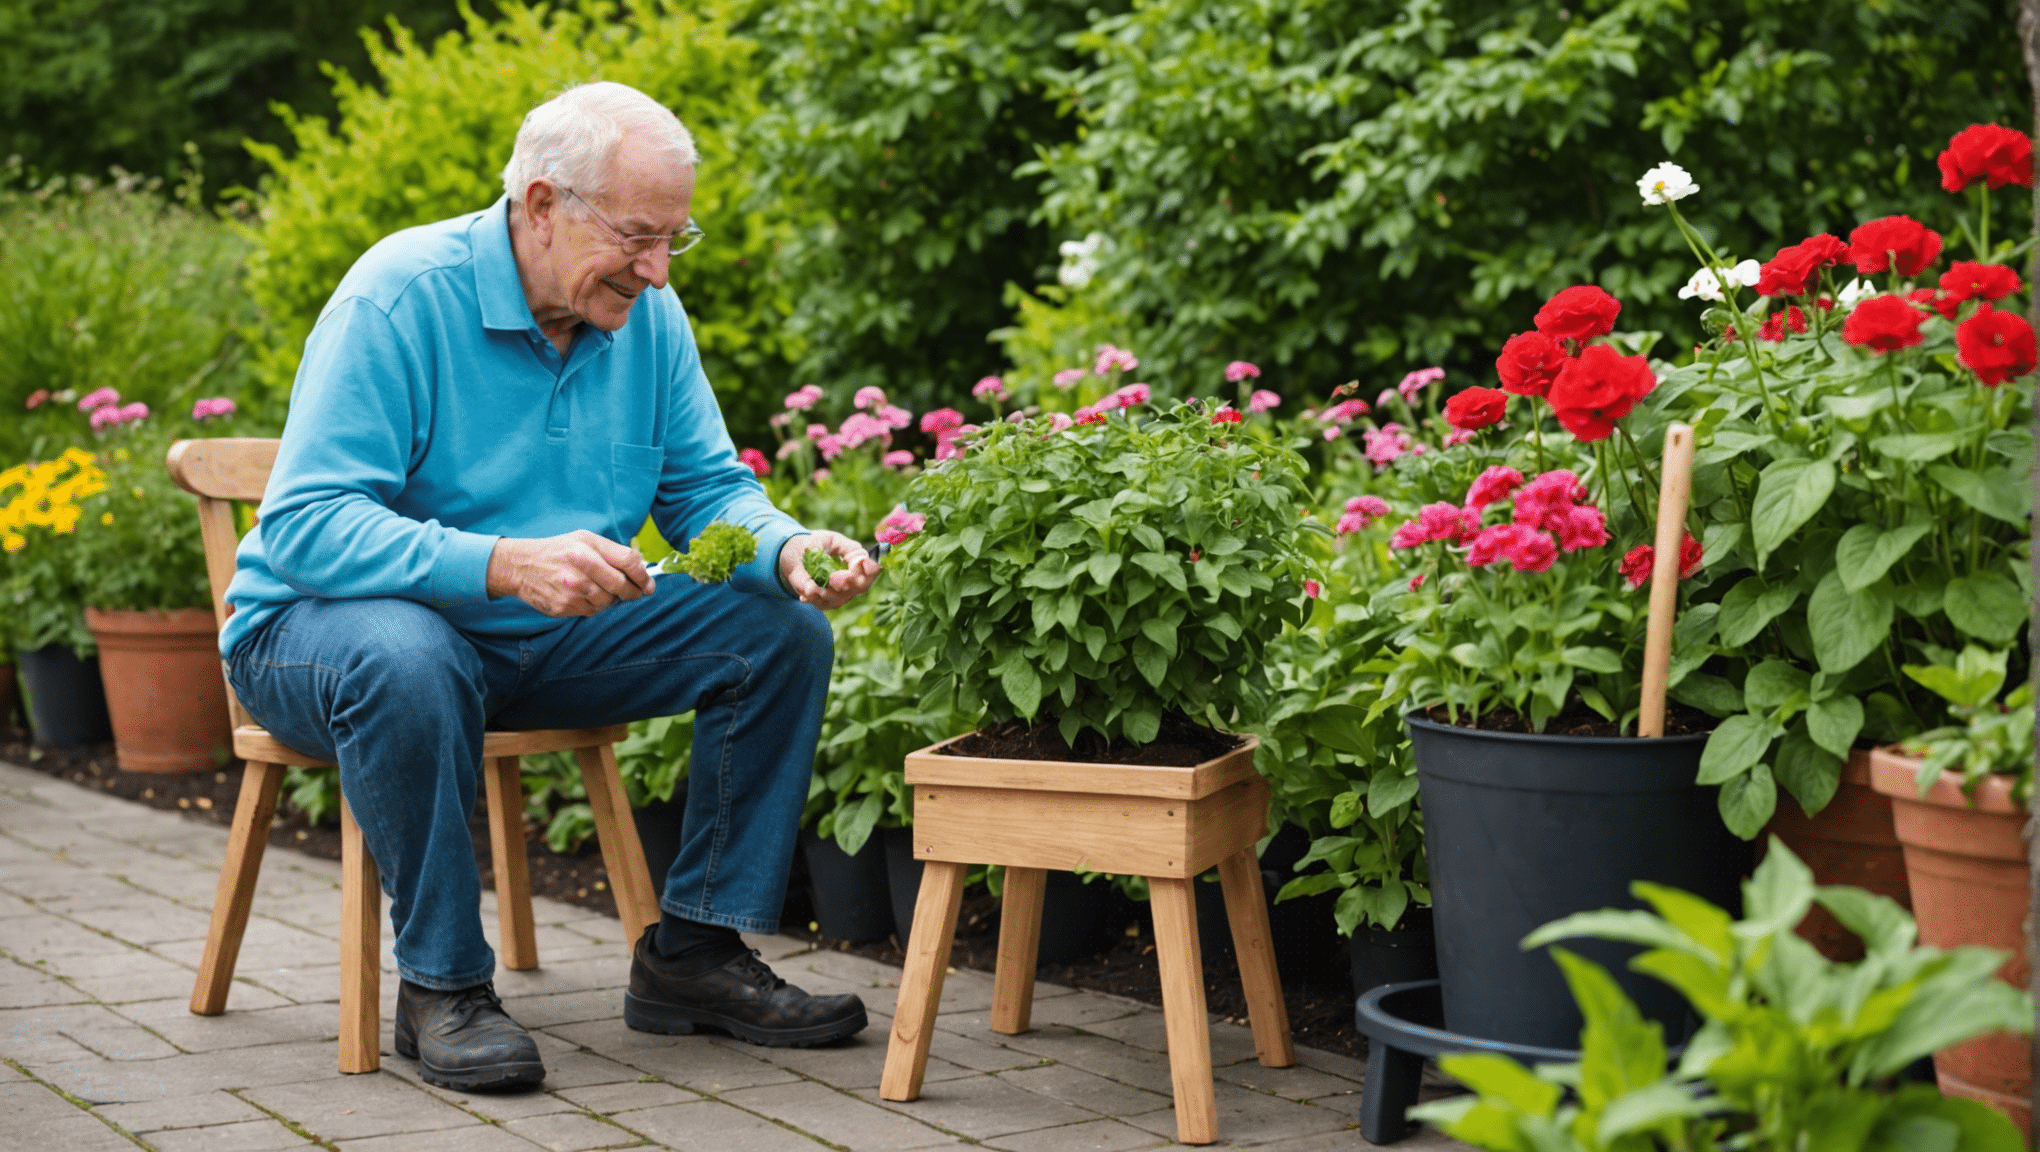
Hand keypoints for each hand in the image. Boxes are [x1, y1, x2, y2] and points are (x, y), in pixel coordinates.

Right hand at [487, 530, 652, 616]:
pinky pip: (592, 612)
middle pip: (622, 586)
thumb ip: (613, 551)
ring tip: (600, 589)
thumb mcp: (584, 539)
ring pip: (608, 603)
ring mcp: (571, 591)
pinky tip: (585, 595)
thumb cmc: (558, 550)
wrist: (521, 566)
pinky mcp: (564, 608)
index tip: (648, 583)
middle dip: (633, 592)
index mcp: (587, 549)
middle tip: (636, 592)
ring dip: (611, 599)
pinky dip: (594, 606)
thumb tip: (641, 568)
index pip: (628, 563)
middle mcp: (580, 570)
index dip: (644, 576)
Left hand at [780, 530, 878, 609]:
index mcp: (858, 563)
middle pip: (861, 587)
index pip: (873, 569)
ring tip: (811, 587)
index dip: (870, 568)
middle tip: (833, 577)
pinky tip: (805, 594)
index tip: (857, 562)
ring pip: (840, 598)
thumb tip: (860, 560)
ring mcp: (840, 594)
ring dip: (826, 593)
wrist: (795, 553)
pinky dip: (813, 599)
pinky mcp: (824, 602)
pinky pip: (822, 604)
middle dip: (848, 583)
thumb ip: (847, 548)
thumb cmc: (818, 544)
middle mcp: (853, 582)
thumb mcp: (832, 539)